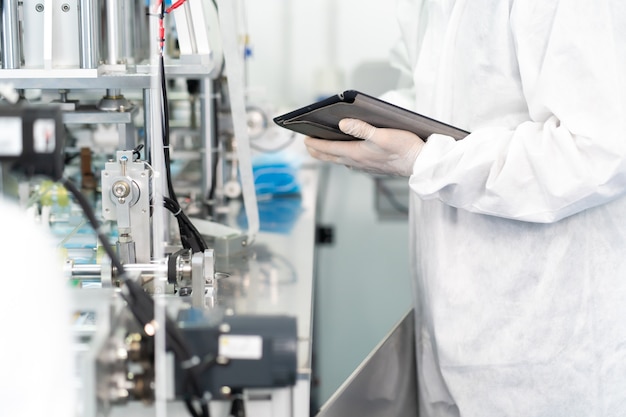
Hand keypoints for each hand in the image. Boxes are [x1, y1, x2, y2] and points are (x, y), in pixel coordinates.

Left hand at [304, 118, 424, 176]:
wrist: (420, 164)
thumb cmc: (405, 148)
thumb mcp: (383, 134)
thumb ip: (361, 128)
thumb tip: (342, 124)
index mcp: (356, 153)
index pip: (328, 149)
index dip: (315, 144)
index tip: (304, 140)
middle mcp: (357, 162)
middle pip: (331, 157)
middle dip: (317, 151)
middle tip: (307, 145)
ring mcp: (364, 166)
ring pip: (340, 161)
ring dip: (329, 155)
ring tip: (322, 150)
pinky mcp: (372, 167)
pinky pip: (351, 163)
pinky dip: (343, 158)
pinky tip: (346, 155)